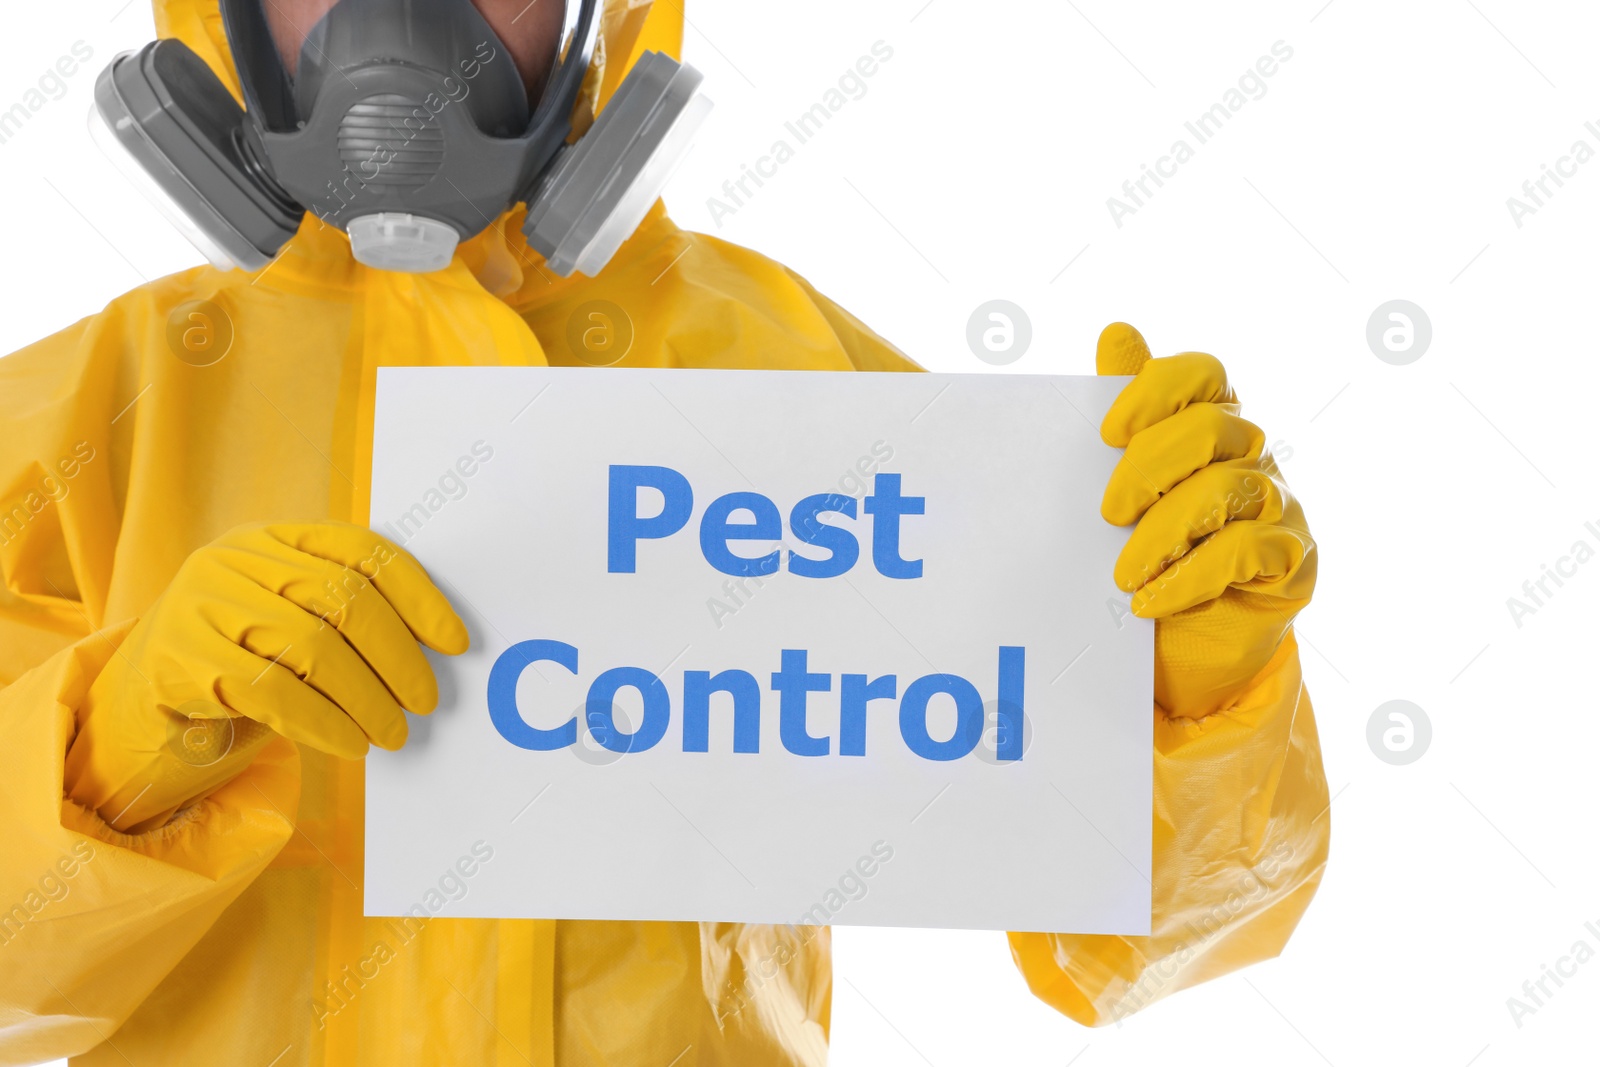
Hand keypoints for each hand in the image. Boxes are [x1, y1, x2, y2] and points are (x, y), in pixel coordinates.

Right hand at [64, 522, 467, 831]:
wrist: (148, 696)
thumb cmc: (247, 657)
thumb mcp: (295, 618)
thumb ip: (349, 614)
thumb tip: (439, 650)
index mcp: (278, 537)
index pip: (364, 550)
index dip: (418, 597)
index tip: (456, 643)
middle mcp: (237, 557)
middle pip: (344, 599)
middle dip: (397, 657)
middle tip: (425, 702)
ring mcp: (203, 602)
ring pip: (311, 646)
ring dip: (366, 699)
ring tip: (393, 733)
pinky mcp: (182, 657)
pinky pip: (271, 692)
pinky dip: (323, 723)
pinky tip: (350, 743)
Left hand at [1095, 323, 1315, 718]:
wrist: (1184, 649)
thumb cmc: (1153, 557)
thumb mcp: (1128, 490)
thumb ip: (1126, 418)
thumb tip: (1117, 332)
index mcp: (1213, 424)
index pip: (1203, 375)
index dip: (1154, 391)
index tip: (1106, 433)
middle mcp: (1252, 454)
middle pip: (1212, 426)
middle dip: (1148, 467)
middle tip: (1107, 514)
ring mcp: (1278, 505)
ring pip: (1226, 490)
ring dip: (1162, 534)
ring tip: (1122, 574)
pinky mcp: (1292, 560)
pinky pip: (1246, 550)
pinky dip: (1190, 577)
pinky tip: (1150, 600)